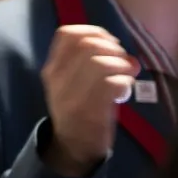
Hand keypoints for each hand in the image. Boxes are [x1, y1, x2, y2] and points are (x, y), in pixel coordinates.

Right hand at [39, 24, 137, 176]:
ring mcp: (72, 96)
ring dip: (120, 66)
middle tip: (121, 61)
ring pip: (100, 63)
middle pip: (88, 46)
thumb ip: (83, 61)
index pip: (67, 34)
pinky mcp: (89, 111)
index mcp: (52, 69)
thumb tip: (116, 45)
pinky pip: (112, 84)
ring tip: (124, 76)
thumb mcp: (68, 81)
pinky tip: (123, 91)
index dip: (94, 31)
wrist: (72, 145)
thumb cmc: (77, 107)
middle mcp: (58, 80)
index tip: (108, 43)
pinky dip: (124, 83)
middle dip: (112, 49)